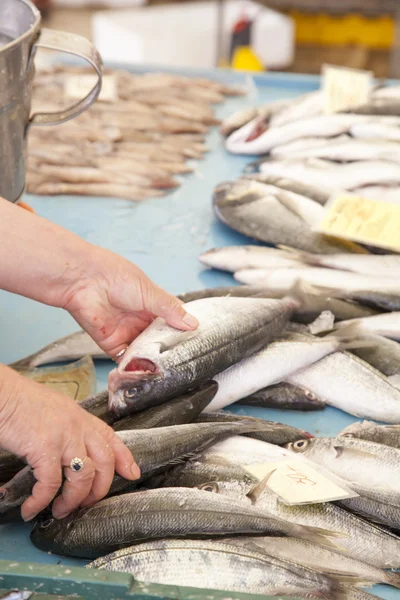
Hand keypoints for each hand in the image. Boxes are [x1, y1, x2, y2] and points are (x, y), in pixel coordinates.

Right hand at [0, 366, 139, 520]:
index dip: (125, 458)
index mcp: (81, 417)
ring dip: (73, 501)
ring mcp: (64, 436)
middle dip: (99, 489)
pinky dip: (41, 501)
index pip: (111, 438)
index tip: (132, 473)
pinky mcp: (45, 448)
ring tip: (60, 510)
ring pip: (84, 477)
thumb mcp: (55, 411)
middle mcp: (78, 426)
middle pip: (105, 463)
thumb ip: (68, 429)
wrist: (2, 393)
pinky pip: (50, 484)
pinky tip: (31, 508)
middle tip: (86, 504)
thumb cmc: (21, 402)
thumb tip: (68, 453)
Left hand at [61, 248, 198, 358]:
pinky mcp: (112, 344)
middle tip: (186, 360)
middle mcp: (140, 319)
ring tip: (170, 369)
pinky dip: (135, 366)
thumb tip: (193, 323)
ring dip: (154, 360)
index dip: (183, 331)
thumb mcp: (150, 292)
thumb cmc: (115, 276)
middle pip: (159, 339)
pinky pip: (126, 360)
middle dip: (170, 349)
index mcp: (151, 303)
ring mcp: (127, 333)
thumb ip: (170, 309)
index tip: (197, 343)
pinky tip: (147, 371)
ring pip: (145, 352)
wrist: (82, 281)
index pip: (172, 320)